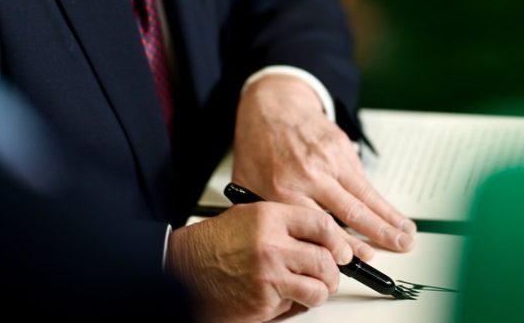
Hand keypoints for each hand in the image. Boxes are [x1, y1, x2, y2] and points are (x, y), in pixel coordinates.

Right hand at [167, 201, 352, 321]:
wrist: (182, 269)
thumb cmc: (213, 244)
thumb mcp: (249, 216)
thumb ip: (284, 222)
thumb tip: (319, 236)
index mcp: (269, 218)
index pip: (321, 225)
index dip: (337, 239)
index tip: (341, 248)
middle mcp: (271, 246)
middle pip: (325, 260)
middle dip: (332, 271)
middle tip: (330, 273)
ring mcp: (268, 276)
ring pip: (318, 288)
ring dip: (318, 291)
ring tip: (308, 287)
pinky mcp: (264, 303)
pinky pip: (295, 306)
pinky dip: (292, 304)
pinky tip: (278, 295)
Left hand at [232, 76, 415, 253]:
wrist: (272, 105)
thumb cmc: (259, 147)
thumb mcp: (250, 184)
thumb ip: (269, 215)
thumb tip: (291, 246)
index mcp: (283, 189)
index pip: (318, 226)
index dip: (341, 246)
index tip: (357, 261)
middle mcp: (310, 175)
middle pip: (350, 211)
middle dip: (377, 234)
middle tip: (397, 248)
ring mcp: (329, 160)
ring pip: (365, 196)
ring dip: (388, 218)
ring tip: (406, 234)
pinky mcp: (342, 148)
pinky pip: (363, 180)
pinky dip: (380, 200)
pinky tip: (392, 213)